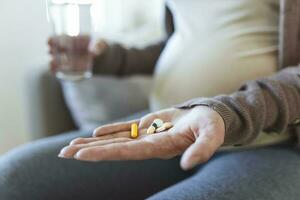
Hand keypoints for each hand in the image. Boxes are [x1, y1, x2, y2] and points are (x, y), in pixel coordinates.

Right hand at [48, 36, 107, 72]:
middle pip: (58, 49)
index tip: (50, 41)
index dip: (55, 39)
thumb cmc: (105, 47)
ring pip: (59, 59)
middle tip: (50, 52)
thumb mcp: (104, 45)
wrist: (109, 59)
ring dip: (54, 62)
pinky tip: (53, 71)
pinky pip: (64, 69)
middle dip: (53, 50)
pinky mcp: (74, 68)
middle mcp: (71, 48)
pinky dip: (58, 70)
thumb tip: (94, 52)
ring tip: (51, 64)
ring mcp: (71, 58)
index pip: (62, 38)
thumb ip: (99, 46)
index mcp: (76, 39)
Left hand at [59, 106, 224, 169]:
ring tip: (71, 147)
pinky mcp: (147, 125)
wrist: (207, 118)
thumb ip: (202, 150)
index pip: (128, 152)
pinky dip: (110, 130)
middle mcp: (148, 144)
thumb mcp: (211, 135)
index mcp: (160, 146)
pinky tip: (95, 133)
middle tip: (64, 155)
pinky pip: (125, 128)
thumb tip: (188, 164)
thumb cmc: (210, 126)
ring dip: (94, 143)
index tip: (82, 156)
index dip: (105, 153)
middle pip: (114, 148)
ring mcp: (146, 135)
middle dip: (89, 152)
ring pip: (116, 139)